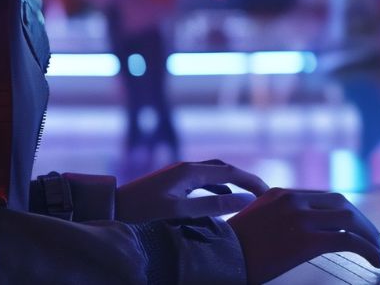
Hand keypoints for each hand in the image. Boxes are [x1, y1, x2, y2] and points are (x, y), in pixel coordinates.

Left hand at [116, 159, 267, 222]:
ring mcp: (178, 174)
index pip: (230, 171)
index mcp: (189, 171)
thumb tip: (244, 200)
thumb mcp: (179, 211)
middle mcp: (185, 168)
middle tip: (263, 193)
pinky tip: (222, 196)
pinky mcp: (172, 183)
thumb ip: (212, 205)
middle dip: (244, 178)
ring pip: (213, 173)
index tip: (269, 193)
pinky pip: (202, 180)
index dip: (251, 181)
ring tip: (248, 195)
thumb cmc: (142, 212)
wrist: (110, 208)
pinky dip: (218, 186)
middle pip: (224, 167)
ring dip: (232, 181)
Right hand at [229, 188, 379, 283]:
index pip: (325, 198)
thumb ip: (274, 218)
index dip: (346, 213)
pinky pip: (348, 241)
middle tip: (373, 240)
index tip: (356, 228)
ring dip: (369, 236)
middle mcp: (293, 200)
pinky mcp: (305, 240)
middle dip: (363, 223)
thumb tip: (291, 231)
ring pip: (350, 220)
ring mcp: (300, 218)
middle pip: (342, 204)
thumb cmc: (230, 250)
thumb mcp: (253, 223)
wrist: (216, 259)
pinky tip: (376, 261)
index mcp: (281, 194)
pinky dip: (368, 250)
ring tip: (378, 253)